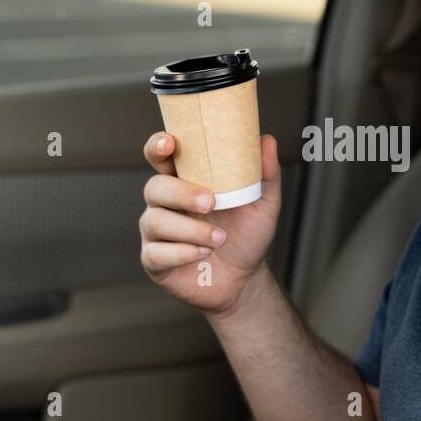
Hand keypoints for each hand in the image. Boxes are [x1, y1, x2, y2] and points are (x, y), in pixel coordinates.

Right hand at [139, 132, 281, 315]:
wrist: (244, 279)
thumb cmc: (247, 235)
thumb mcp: (263, 203)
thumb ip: (265, 173)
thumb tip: (266, 140)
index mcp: (185, 181)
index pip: (161, 156)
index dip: (158, 146)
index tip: (170, 142)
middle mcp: (165, 203)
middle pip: (155, 187)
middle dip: (181, 193)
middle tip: (211, 202)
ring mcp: (156, 232)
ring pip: (155, 221)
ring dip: (190, 230)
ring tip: (219, 239)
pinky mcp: (154, 260)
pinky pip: (156, 253)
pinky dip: (182, 253)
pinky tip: (203, 253)